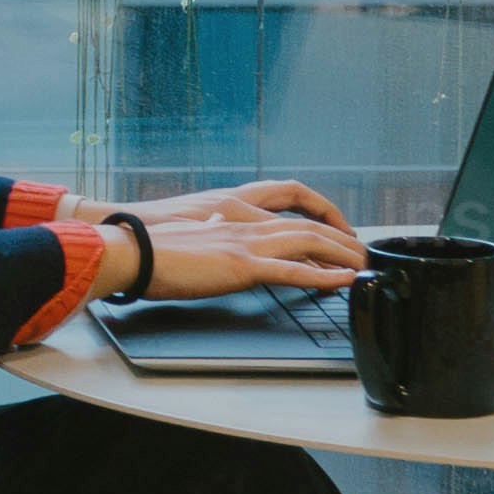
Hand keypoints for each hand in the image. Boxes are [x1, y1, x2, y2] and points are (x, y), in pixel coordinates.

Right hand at [122, 176, 370, 294]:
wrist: (130, 250)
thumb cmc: (150, 248)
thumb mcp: (191, 238)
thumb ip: (213, 240)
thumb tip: (220, 253)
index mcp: (232, 214)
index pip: (288, 212)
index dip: (317, 222)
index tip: (333, 237)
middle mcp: (244, 222)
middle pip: (308, 225)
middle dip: (341, 239)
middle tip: (362, 254)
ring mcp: (245, 243)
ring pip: (309, 241)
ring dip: (341, 254)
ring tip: (363, 266)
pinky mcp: (241, 265)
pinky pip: (292, 270)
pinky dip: (322, 275)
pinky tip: (342, 281)